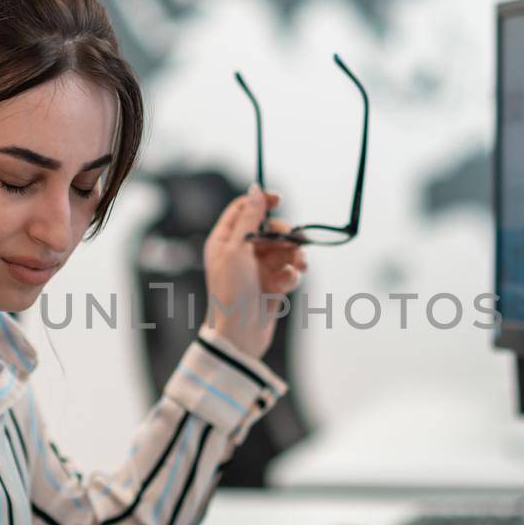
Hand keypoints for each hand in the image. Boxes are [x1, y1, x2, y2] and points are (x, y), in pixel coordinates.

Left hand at [201, 184, 307, 359]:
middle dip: (285, 235)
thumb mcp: (237, 250)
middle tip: (294, 241)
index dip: (261, 202)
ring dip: (293, 256)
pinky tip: (286, 286)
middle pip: (270, 229)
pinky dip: (290, 276)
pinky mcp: (272, 285)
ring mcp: (258, 269)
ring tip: (299, 267)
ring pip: (284, 250)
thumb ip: (249, 219)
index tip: (279, 200)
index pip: (243, 209)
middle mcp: (241, 252)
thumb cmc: (230, 292)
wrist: (239, 335)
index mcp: (224, 241)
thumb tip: (256, 189)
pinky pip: (288, 271)